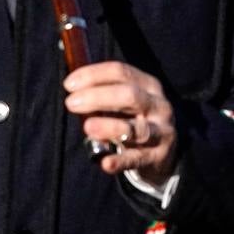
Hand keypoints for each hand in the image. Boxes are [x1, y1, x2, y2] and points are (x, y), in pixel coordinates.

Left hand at [64, 61, 177, 185]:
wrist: (163, 151)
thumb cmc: (134, 119)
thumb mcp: (126, 101)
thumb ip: (103, 93)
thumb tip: (72, 86)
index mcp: (149, 86)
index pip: (121, 72)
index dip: (93, 75)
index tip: (69, 84)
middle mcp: (158, 106)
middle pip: (129, 95)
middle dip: (97, 97)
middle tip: (71, 103)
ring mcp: (161, 132)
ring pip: (135, 128)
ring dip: (109, 126)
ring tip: (87, 127)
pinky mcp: (157, 156)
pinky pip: (135, 159)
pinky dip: (119, 161)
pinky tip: (104, 162)